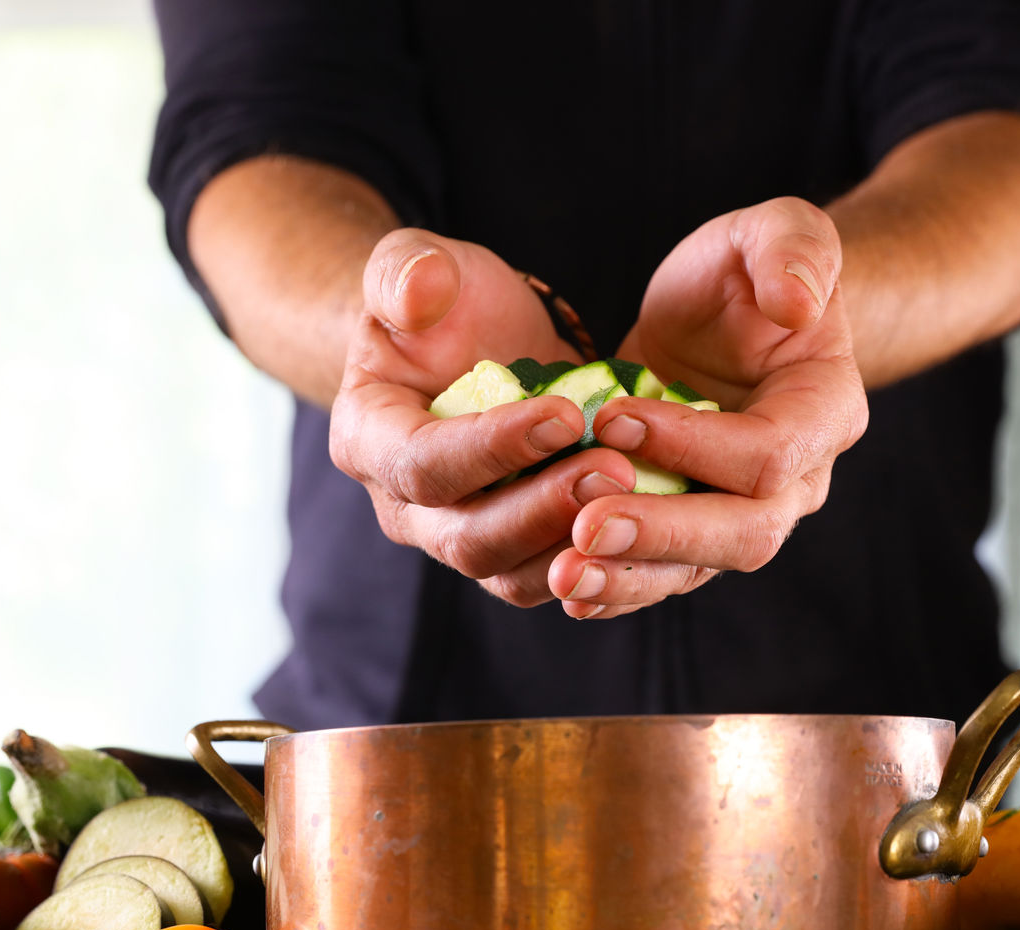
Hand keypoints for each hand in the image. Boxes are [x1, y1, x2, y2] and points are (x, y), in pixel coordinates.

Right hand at [330, 230, 637, 603]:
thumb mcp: (418, 263)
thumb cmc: (442, 305)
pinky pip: (554, 577)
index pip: (423, 465)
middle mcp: (406, 509)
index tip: (565, 416)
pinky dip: (601, 562)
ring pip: (513, 575)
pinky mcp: (514, 553)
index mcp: (369, 441)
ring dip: (577, 546)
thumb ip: (407, 269)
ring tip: (637, 495)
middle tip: (615, 470)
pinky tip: (650, 527)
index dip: (493, 448)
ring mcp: (460, 538)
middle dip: (544, 510)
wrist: (471, 346)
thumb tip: (420, 291)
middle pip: (469, 540)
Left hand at [547, 197, 866, 618]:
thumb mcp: (772, 232)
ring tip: (563, 576)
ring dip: (628, 577)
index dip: (691, 444)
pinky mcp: (694, 533)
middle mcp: (797, 482)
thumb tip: (797, 302)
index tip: (611, 420)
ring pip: (697, 569)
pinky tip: (565, 590)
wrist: (726, 325)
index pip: (767, 454)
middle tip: (585, 528)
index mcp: (824, 413)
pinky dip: (615, 589)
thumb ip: (794, 248)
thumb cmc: (749, 277)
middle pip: (743, 534)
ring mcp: (744, 516)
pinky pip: (662, 575)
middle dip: (662, 533)